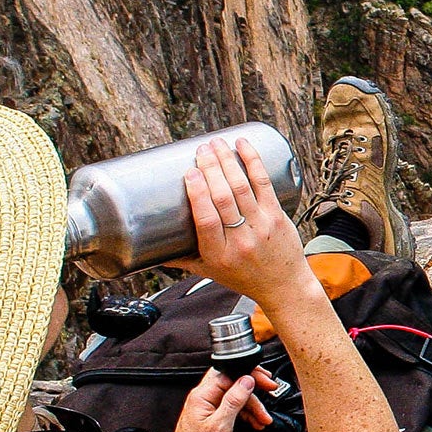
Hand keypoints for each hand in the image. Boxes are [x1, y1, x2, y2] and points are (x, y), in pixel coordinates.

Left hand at [153, 367, 274, 431]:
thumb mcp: (220, 426)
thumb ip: (234, 401)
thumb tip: (247, 380)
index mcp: (203, 395)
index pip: (230, 373)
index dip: (250, 376)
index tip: (266, 383)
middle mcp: (204, 397)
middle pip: (234, 382)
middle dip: (254, 390)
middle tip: (270, 392)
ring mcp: (207, 405)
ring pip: (235, 396)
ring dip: (253, 406)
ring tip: (263, 419)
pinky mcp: (211, 415)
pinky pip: (232, 407)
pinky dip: (246, 413)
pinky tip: (254, 422)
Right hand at [164, 139, 318, 308]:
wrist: (283, 287)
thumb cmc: (242, 277)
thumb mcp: (207, 272)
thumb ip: (179, 260)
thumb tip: (147, 251)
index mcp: (218, 254)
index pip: (206, 219)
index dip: (197, 193)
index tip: (189, 172)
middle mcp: (241, 239)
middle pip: (224, 198)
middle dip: (211, 169)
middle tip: (201, 149)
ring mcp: (261, 226)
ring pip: (243, 187)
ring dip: (228, 161)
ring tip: (217, 144)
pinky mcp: (277, 215)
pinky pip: (264, 183)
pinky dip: (254, 161)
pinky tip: (243, 145)